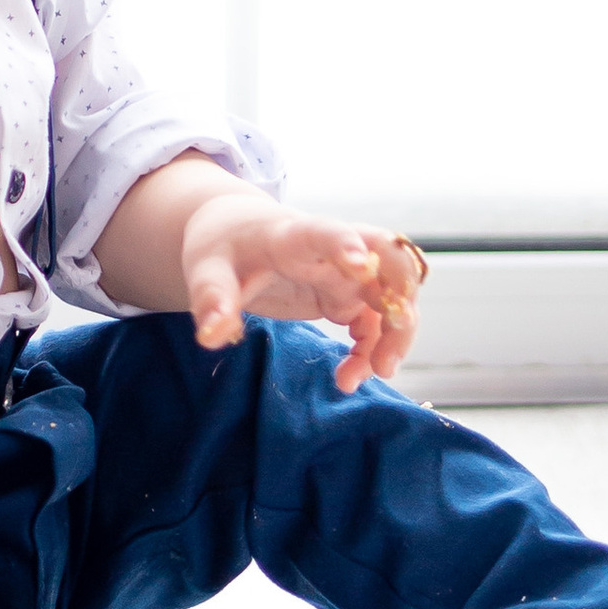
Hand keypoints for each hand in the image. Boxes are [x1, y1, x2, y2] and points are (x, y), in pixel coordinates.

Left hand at [179, 187, 423, 394]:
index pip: (326, 232)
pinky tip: (351, 377)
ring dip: (394, 336)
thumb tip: (211, 337)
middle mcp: (332, 251)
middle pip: (388, 259)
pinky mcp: (348, 296)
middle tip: (388, 349)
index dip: (346, 245)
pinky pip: (377, 322)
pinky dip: (375, 350)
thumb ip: (212, 298)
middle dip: (401, 300)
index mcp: (293, 236)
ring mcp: (346, 273)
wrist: (236, 231)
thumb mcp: (206, 268)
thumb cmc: (223, 245)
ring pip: (393, 296)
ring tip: (367, 375)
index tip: (361, 267)